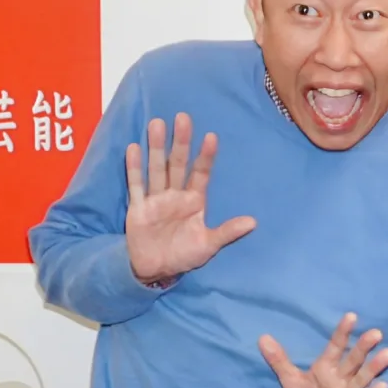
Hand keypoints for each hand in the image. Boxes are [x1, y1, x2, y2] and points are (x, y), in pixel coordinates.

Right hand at [125, 113, 255, 283]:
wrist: (156, 270)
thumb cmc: (184, 255)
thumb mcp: (209, 245)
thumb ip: (228, 232)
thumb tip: (253, 222)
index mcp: (194, 201)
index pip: (201, 173)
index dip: (206, 156)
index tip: (212, 137)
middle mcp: (175, 195)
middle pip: (178, 164)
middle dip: (181, 142)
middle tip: (183, 117)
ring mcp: (156, 199)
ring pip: (156, 168)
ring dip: (156, 147)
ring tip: (157, 124)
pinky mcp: (138, 207)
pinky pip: (136, 185)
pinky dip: (134, 168)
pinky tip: (134, 147)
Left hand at [259, 312, 387, 387]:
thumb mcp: (291, 381)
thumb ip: (279, 360)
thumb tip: (262, 337)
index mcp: (327, 366)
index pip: (336, 346)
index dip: (343, 332)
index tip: (351, 316)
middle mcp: (342, 377)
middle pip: (354, 359)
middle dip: (364, 346)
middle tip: (376, 332)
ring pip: (363, 377)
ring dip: (375, 367)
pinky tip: (384, 387)